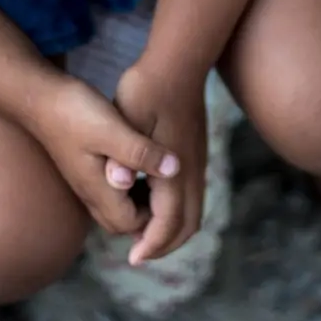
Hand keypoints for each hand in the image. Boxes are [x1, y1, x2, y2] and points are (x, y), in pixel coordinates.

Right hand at [32, 76, 179, 235]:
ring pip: (115, 207)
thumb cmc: (74, 112)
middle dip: (147, 215)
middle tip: (170, 191)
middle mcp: (89, 192)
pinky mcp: (83, 168)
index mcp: (98, 189)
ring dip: (138, 201)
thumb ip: (141, 152)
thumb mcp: (112, 130)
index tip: (174, 192)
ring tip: (160, 179)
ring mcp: (84, 180)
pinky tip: (141, 164)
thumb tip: (174, 170)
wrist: (38, 97)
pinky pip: (109, 191)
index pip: (131, 223)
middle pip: (122, 222)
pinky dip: (129, 187)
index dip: (155, 217)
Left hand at [109, 61, 208, 264]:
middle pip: (187, 225)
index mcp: (174, 169)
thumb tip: (122, 181)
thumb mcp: (128, 118)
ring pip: (194, 210)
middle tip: (139, 254)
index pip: (168, 222)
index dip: (151, 244)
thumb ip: (126, 153)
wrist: (179, 61)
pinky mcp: (197, 153)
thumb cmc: (147, 88)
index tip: (133, 259)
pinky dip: (176, 211)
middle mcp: (191, 171)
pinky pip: (192, 195)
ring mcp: (198, 162)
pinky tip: (152, 201)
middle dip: (164, 244)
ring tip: (143, 234)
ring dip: (171, 229)